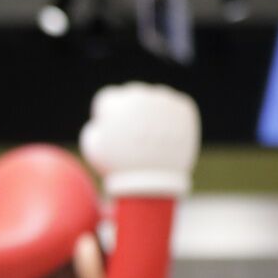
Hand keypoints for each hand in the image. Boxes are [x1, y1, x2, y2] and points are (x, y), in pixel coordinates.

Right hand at [80, 82, 199, 195]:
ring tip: (150, 139)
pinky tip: (164, 136)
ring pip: (154, 101)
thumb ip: (94, 127)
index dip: (108, 117)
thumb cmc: (118, 167)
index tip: (114, 133)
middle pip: (132, 96)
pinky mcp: (185, 108)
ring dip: (151, 114)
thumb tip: (104, 121)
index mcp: (116, 102)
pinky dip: (170, 119)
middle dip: (131, 112)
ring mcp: (165, 100)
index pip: (108, 99)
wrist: (153, 183)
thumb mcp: (93, 148)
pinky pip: (175, 108)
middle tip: (134, 137)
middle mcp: (141, 94)